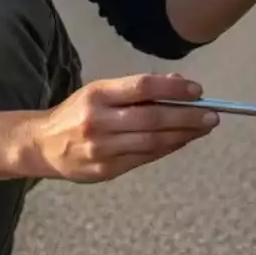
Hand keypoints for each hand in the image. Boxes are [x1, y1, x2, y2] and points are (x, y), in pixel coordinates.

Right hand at [24, 73, 222, 182]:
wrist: (43, 145)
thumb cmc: (76, 113)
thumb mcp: (99, 92)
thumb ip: (135, 89)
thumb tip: (178, 84)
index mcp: (97, 95)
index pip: (141, 87)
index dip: (173, 88)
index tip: (197, 91)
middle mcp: (98, 121)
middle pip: (152, 118)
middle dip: (187, 117)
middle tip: (212, 115)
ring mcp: (102, 149)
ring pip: (151, 141)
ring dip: (182, 135)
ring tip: (203, 128)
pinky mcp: (106, 170)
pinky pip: (144, 158)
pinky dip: (167, 149)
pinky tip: (181, 141)